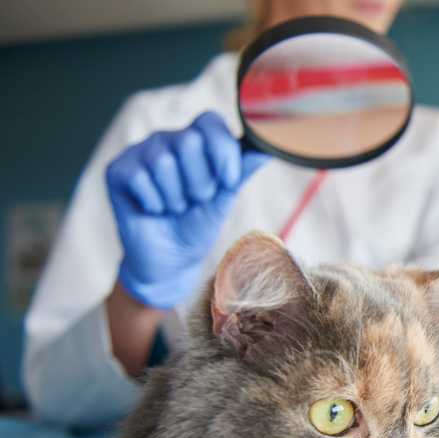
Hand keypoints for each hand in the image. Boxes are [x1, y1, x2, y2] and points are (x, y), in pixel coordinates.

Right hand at [107, 111, 268, 309]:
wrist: (170, 259)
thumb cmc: (197, 225)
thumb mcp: (225, 198)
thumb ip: (239, 172)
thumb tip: (264, 149)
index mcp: (196, 141)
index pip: (210, 121)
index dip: (223, 150)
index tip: (229, 181)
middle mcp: (167, 140)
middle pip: (189, 140)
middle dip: (200, 181)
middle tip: (196, 200)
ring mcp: (140, 152)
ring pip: (163, 163)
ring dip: (176, 197)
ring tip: (174, 207)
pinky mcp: (117, 169)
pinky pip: (139, 177)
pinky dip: (153, 202)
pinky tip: (153, 209)